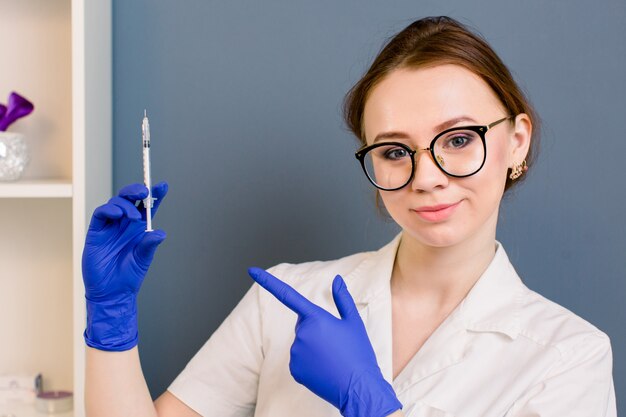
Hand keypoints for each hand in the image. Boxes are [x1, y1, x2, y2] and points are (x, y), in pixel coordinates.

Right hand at [82, 182, 167, 350]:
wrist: (112, 292)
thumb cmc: (129, 276)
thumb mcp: (143, 258)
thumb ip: (149, 244)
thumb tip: (160, 233)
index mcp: (139, 228)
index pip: (148, 207)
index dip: (155, 195)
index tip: (163, 186)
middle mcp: (125, 224)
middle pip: (130, 199)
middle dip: (137, 191)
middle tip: (144, 192)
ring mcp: (110, 227)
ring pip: (115, 203)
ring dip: (125, 203)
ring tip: (133, 215)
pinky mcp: (96, 232)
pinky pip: (101, 214)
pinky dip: (109, 210)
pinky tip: (118, 215)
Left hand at [248, 268, 401, 416]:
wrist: (358, 388)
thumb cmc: (358, 353)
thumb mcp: (354, 323)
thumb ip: (343, 299)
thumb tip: (337, 280)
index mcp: (316, 318)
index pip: (287, 295)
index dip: (267, 282)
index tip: (251, 270)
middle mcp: (301, 333)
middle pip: (302, 324)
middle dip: (315, 329)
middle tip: (335, 342)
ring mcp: (295, 353)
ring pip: (301, 342)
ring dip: (313, 347)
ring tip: (332, 357)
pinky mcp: (293, 369)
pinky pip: (299, 360)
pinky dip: (309, 363)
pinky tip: (324, 368)